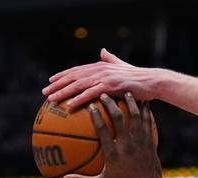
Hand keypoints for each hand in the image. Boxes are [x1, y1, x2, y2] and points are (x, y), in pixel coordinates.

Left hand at [43, 49, 162, 110]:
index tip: (51, 81)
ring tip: (51, 100)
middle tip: (45, 93)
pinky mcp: (110, 86)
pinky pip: (91, 94)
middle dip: (58, 85)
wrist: (152, 81)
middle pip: (74, 77)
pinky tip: (69, 105)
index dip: (63, 75)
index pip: (77, 70)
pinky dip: (79, 99)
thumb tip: (103, 51)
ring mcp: (104, 77)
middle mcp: (100, 69)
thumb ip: (111, 60)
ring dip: (63, 92)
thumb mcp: (122, 67)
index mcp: (100, 66)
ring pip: (79, 85)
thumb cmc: (138, 78)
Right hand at [63, 93, 162, 177]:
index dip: (96, 116)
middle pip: (119, 119)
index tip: (90, 105)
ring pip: (136, 117)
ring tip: (126, 91)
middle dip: (111, 104)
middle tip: (104, 93)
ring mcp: (140, 142)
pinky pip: (148, 123)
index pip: (103, 131)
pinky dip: (146, 112)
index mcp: (114, 154)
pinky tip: (144, 102)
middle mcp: (127, 145)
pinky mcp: (150, 142)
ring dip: (130, 103)